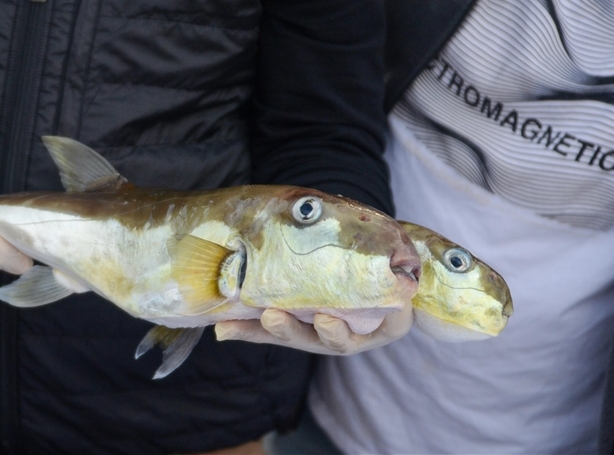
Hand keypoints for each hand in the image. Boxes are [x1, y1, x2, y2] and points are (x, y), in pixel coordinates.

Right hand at [214, 302, 412, 354]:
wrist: (389, 273)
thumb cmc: (337, 287)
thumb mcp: (298, 295)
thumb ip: (260, 313)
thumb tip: (217, 328)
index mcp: (309, 331)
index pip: (280, 334)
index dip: (263, 331)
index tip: (245, 319)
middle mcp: (335, 336)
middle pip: (311, 340)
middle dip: (291, 331)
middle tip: (274, 316)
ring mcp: (366, 332)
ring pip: (348, 337)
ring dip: (335, 331)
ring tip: (325, 319)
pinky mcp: (396, 324)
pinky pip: (393, 319)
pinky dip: (389, 311)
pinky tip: (382, 300)